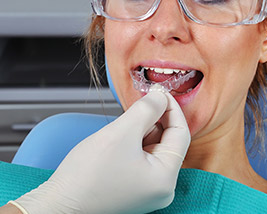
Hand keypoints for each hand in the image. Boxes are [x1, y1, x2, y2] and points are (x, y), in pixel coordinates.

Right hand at [11, 85, 189, 213]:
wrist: (58, 205)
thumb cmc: (86, 177)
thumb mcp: (121, 132)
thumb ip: (146, 109)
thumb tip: (161, 96)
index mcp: (165, 178)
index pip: (181, 133)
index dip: (171, 108)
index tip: (160, 92)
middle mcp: (161, 186)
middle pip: (168, 140)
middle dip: (155, 118)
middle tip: (140, 103)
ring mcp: (148, 188)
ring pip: (154, 145)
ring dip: (143, 129)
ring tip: (123, 127)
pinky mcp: (135, 185)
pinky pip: (143, 155)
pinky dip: (136, 140)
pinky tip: (121, 138)